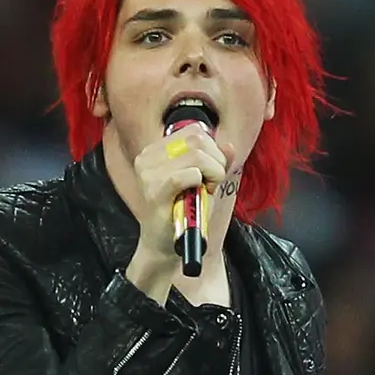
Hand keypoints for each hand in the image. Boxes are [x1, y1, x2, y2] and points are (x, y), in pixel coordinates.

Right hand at [121, 126, 239, 300]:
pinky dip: (203, 183)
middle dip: (216, 161)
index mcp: (155, 150)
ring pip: (196, 155)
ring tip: (207, 190)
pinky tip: (201, 195)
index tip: (213, 170)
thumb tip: (228, 145)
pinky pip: (188, 175)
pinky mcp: (154, 193)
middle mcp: (147, 158)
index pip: (194, 131)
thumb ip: (215, 159)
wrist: (165, 244)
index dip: (213, 148)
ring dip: (213, 173)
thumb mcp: (203, 179)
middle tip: (212, 182)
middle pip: (197, 139)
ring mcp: (148, 175)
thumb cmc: (184, 210)